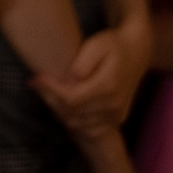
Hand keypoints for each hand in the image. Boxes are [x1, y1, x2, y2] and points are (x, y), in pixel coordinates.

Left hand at [32, 21, 143, 137]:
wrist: (137, 52)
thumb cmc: (113, 45)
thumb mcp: (96, 45)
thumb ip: (82, 63)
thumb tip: (70, 79)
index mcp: (109, 86)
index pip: (71, 99)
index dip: (50, 91)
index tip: (36, 78)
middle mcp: (114, 105)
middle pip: (72, 113)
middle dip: (50, 99)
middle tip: (37, 83)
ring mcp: (117, 115)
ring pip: (77, 123)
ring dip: (59, 110)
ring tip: (49, 91)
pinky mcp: (117, 119)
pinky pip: (88, 128)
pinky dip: (73, 118)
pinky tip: (64, 101)